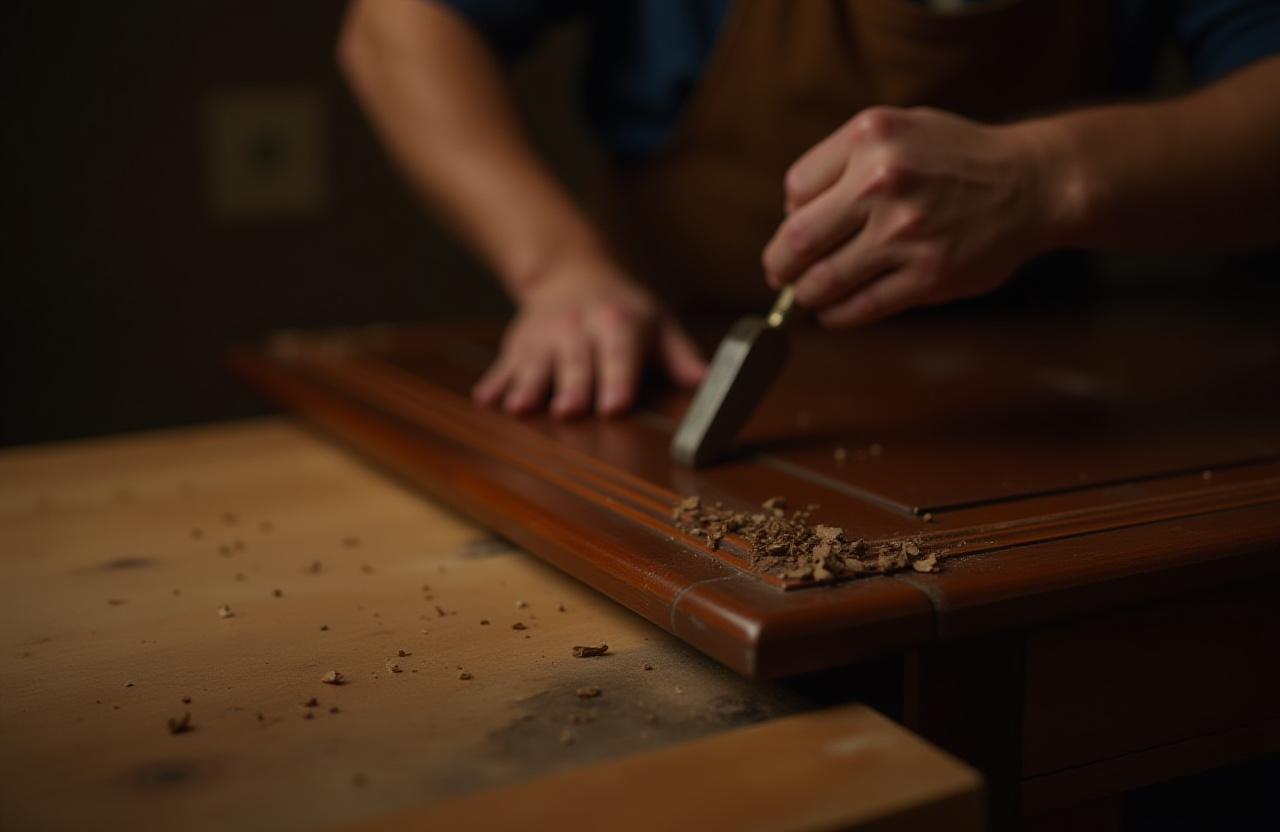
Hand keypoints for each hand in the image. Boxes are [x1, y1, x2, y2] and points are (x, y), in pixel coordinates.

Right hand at [472, 256, 706, 417]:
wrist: (571, 273)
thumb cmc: (625, 310)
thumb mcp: (659, 325)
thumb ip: (681, 357)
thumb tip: (709, 383)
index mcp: (618, 321)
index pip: (619, 351)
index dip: (617, 378)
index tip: (615, 405)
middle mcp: (578, 326)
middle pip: (575, 360)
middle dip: (572, 386)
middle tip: (570, 412)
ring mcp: (544, 335)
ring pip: (535, 363)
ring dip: (528, 386)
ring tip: (520, 408)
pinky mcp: (518, 344)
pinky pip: (504, 365)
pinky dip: (495, 383)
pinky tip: (486, 400)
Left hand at [762, 106, 1062, 326]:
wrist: (1031, 183)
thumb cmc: (955, 159)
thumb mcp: (900, 129)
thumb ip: (845, 161)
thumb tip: (789, 216)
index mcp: (871, 137)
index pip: (794, 190)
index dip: (790, 215)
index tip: (797, 229)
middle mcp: (883, 182)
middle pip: (796, 240)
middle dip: (779, 266)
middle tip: (779, 276)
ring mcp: (905, 233)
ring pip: (823, 281)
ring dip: (807, 295)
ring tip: (809, 295)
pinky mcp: (928, 276)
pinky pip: (860, 308)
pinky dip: (836, 316)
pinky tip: (835, 311)